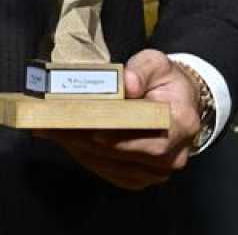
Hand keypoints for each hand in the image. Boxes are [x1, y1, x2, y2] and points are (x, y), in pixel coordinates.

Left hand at [32, 49, 201, 190]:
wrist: (178, 100)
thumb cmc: (164, 80)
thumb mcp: (156, 63)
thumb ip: (142, 70)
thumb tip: (127, 83)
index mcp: (183, 123)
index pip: (150, 140)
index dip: (119, 138)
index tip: (91, 130)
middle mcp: (175, 153)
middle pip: (127, 155)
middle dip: (89, 142)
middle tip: (56, 128)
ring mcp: (160, 169)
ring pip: (116, 167)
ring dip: (83, 151)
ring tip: (54, 133)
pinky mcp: (144, 176)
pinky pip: (113, 173)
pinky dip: (89, 158)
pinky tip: (68, 142)